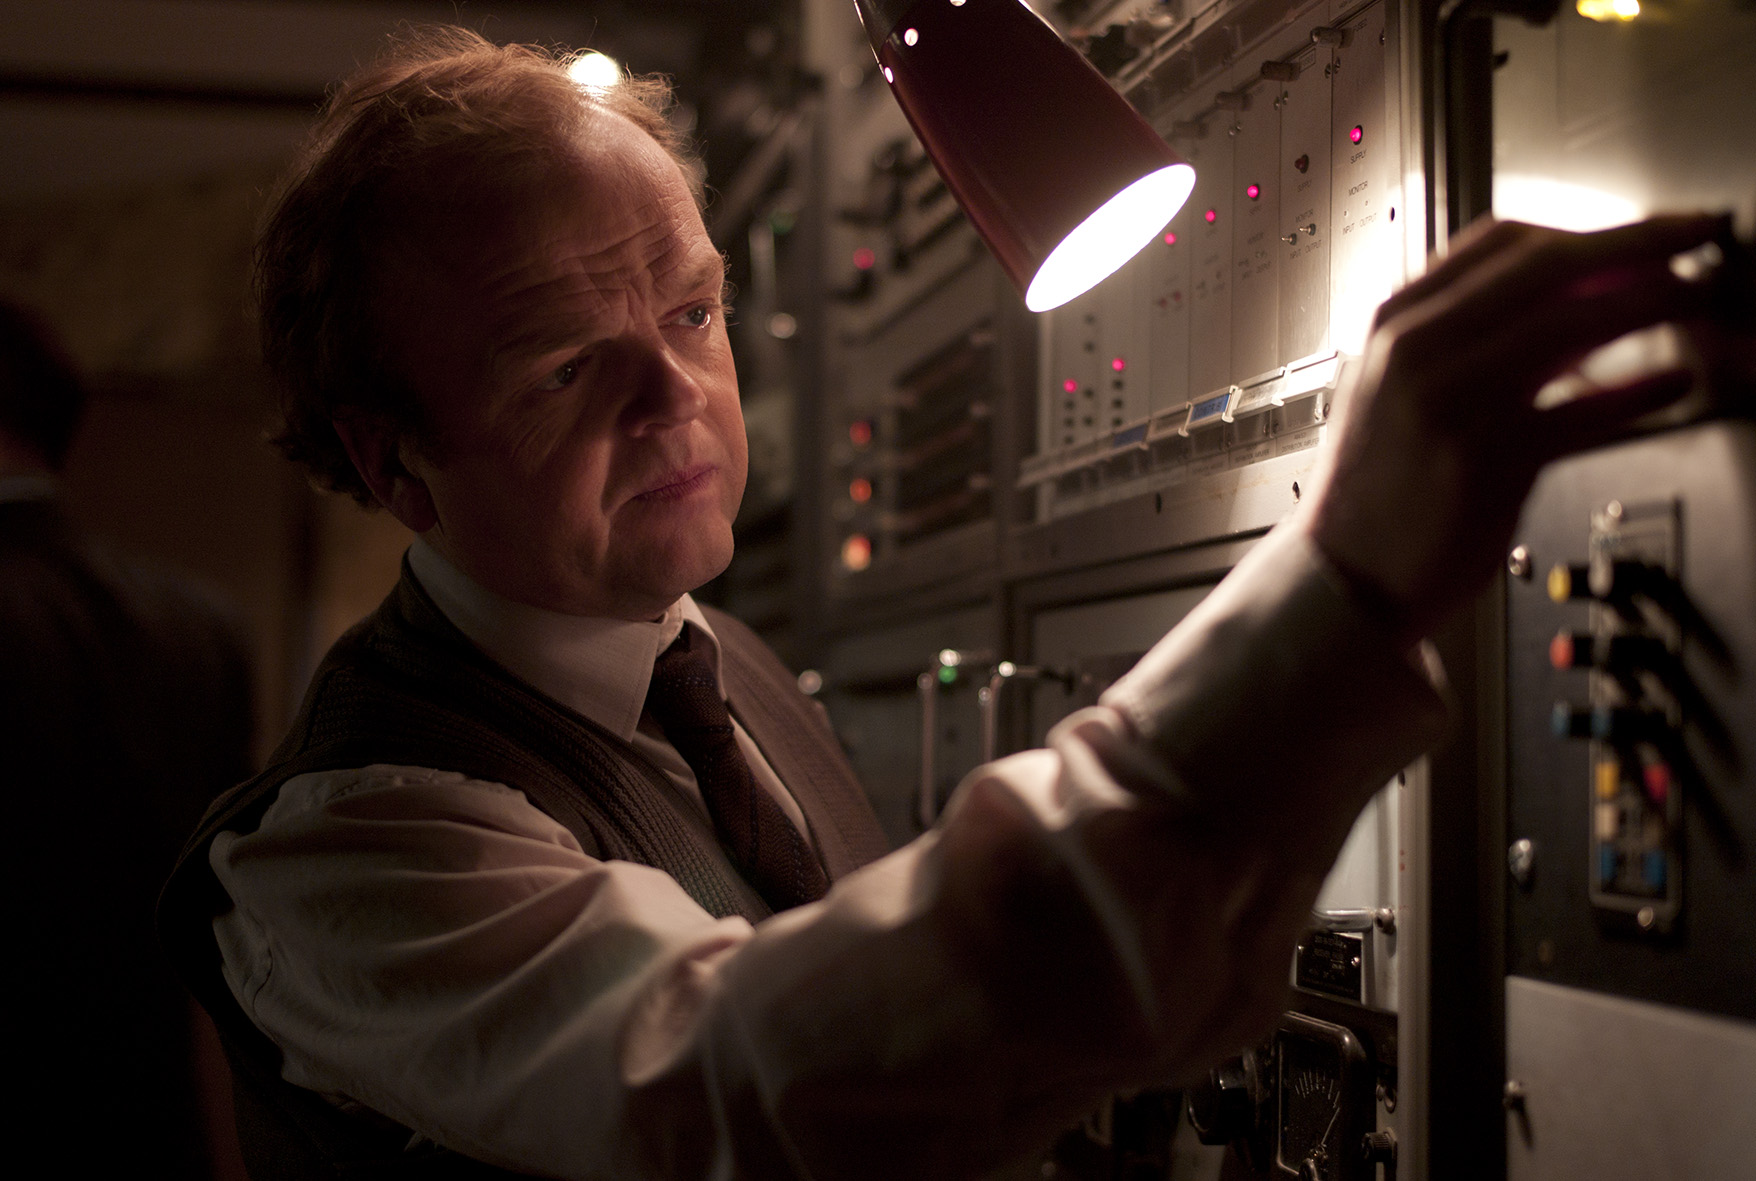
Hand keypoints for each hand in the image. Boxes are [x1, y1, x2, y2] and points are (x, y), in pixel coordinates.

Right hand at [1304, 213, 1731, 642]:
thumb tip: (1578, 305)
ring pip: (1571, 324)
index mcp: (1395, 323)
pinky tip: (1673, 384)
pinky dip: (1637, 394)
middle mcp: (1417, 352)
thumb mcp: (1402, 390)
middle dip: (1638, 242)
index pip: (1502, 240)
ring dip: (1650, 303)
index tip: (1642, 230)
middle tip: (1695, 237)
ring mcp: (1449, 404)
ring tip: (1696, 302)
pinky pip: (1582, 414)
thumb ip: (1476, 342)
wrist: (1341, 577)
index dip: (1587, 227)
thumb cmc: (1376, 490)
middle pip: (1546, 265)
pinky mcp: (1485, 463)